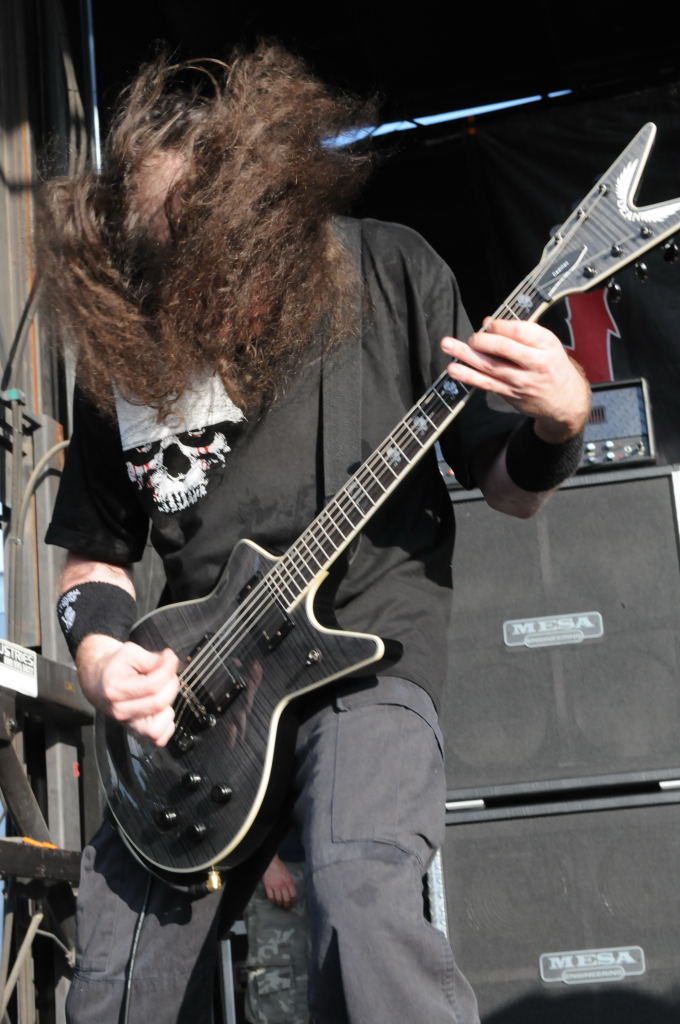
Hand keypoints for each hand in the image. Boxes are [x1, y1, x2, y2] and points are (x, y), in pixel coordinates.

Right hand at [76, 635, 179, 745]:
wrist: (96, 677)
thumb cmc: (113, 665)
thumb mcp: (130, 652)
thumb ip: (152, 658)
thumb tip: (171, 662)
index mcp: (114, 689)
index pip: (153, 684)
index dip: (168, 668)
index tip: (169, 658)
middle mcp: (118, 710)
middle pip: (159, 703)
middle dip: (170, 684)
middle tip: (168, 673)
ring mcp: (126, 722)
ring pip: (157, 726)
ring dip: (168, 706)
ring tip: (163, 692)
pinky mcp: (134, 730)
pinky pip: (157, 738)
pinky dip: (166, 725)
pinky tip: (162, 709)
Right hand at [262, 855, 296, 908]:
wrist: (271, 862)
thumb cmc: (280, 867)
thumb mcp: (288, 874)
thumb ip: (289, 883)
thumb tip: (291, 892)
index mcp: (289, 881)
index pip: (293, 895)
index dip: (293, 900)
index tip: (292, 902)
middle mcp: (282, 884)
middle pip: (286, 899)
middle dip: (286, 905)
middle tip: (286, 906)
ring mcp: (275, 886)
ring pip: (278, 899)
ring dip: (279, 903)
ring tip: (279, 904)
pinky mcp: (268, 886)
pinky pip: (270, 897)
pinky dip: (272, 900)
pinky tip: (273, 899)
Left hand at [441, 319, 590, 442]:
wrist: (566, 401)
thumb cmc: (553, 366)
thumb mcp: (548, 344)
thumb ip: (523, 332)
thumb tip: (490, 323)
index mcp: (547, 345)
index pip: (520, 331)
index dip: (499, 325)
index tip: (488, 323)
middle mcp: (536, 363)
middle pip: (503, 349)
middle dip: (481, 340)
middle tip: (471, 337)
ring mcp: (522, 381)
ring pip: (490, 366)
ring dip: (466, 355)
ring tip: (448, 345)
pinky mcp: (510, 394)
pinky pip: (486, 384)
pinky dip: (468, 376)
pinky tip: (453, 369)